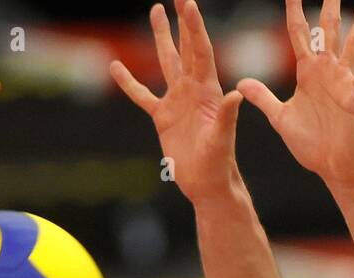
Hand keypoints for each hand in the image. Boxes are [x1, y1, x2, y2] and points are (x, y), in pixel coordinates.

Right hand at [110, 1, 242, 203]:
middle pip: (185, 48)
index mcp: (208, 91)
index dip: (194, 28)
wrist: (207, 184)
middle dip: (182, 22)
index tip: (188, 4)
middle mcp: (193, 90)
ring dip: (161, 37)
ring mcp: (177, 101)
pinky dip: (129, 82)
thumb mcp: (222, 140)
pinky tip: (116, 67)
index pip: (200, 52)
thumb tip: (237, 94)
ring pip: (166, 62)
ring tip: (156, 12)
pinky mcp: (163, 117)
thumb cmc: (219, 164)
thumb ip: (227, 117)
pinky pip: (142, 95)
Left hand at [238, 0, 353, 187]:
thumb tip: (240, 82)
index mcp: (308, 72)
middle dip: (330, 3)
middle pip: (329, 28)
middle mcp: (328, 71)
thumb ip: (263, 97)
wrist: (333, 168)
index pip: (299, 33)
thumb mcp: (280, 118)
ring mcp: (345, 82)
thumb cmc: (312, 145)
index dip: (294, 10)